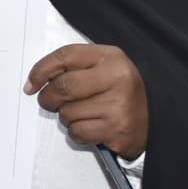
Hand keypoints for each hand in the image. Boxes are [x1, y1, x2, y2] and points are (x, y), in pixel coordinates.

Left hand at [25, 44, 148, 159]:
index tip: (31, 84)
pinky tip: (91, 126)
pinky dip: (77, 132)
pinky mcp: (117, 130)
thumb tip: (34, 83)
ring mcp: (119, 106)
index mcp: (111, 57)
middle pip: (62, 87)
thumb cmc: (119, 90)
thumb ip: (71, 67)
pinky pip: (77, 132)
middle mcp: (118, 78)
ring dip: (66, 117)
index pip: (65, 56)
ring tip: (83, 113)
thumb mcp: (101, 67)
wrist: (156, 117)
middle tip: (51, 102)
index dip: (41, 70)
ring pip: (67, 113)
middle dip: (48, 98)